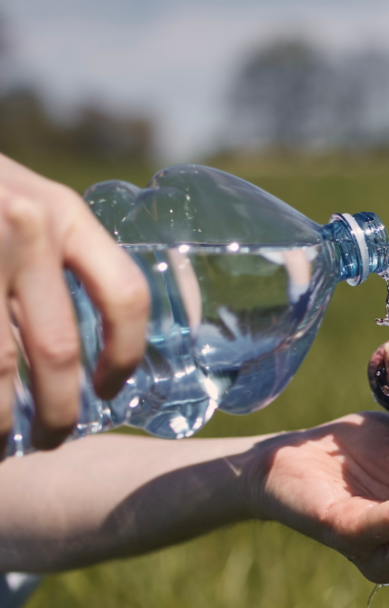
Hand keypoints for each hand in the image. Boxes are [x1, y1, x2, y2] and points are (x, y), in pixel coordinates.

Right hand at [0, 154, 149, 452]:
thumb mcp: (20, 199)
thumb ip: (55, 252)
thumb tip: (82, 344)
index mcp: (62, 213)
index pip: (123, 295)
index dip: (124, 355)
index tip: (109, 389)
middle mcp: (25, 229)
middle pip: (57, 349)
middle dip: (58, 410)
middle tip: (52, 438)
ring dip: (1, 420)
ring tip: (1, 442)